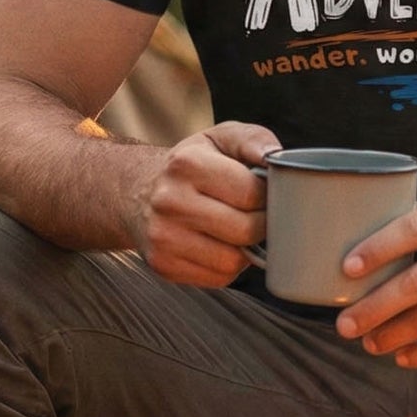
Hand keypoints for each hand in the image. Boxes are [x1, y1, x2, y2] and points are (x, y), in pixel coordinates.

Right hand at [133, 121, 280, 287]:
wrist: (140, 194)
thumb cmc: (192, 166)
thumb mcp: (220, 138)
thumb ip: (253, 139)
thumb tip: (275, 158)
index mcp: (187, 164)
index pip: (251, 193)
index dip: (268, 196)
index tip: (263, 193)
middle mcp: (169, 201)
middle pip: (245, 230)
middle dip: (261, 224)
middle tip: (256, 214)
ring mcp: (163, 237)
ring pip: (233, 260)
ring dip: (245, 249)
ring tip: (237, 230)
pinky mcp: (164, 265)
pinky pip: (218, 278)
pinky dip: (227, 266)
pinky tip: (219, 245)